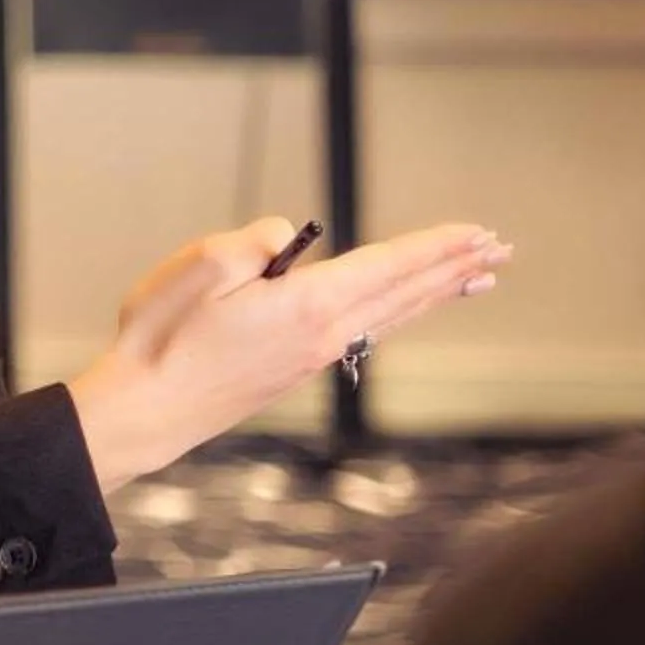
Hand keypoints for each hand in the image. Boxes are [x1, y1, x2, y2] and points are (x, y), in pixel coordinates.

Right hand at [67, 214, 511, 490]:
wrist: (145, 412)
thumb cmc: (162, 339)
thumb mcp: (198, 267)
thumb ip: (254, 242)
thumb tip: (288, 240)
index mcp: (307, 306)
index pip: (388, 266)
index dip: (436, 246)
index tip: (478, 232)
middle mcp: (323, 335)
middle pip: (404, 294)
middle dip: (453, 268)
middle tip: (499, 250)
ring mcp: (311, 357)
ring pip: (390, 315)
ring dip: (434, 292)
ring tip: (472, 279)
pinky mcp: (294, 370)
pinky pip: (366, 330)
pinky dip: (398, 311)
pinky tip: (400, 309)